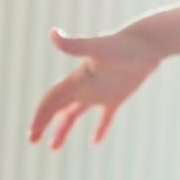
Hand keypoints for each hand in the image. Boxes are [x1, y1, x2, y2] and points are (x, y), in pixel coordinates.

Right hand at [28, 26, 162, 148]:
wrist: (147, 43)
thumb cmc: (123, 45)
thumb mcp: (97, 47)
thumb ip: (74, 44)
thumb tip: (52, 33)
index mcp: (77, 80)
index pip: (51, 102)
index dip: (40, 117)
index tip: (32, 135)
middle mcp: (84, 86)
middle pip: (58, 109)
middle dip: (43, 124)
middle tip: (32, 141)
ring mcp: (100, 91)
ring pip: (75, 113)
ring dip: (63, 129)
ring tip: (53, 147)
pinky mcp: (118, 96)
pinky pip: (106, 116)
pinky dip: (99, 128)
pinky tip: (96, 141)